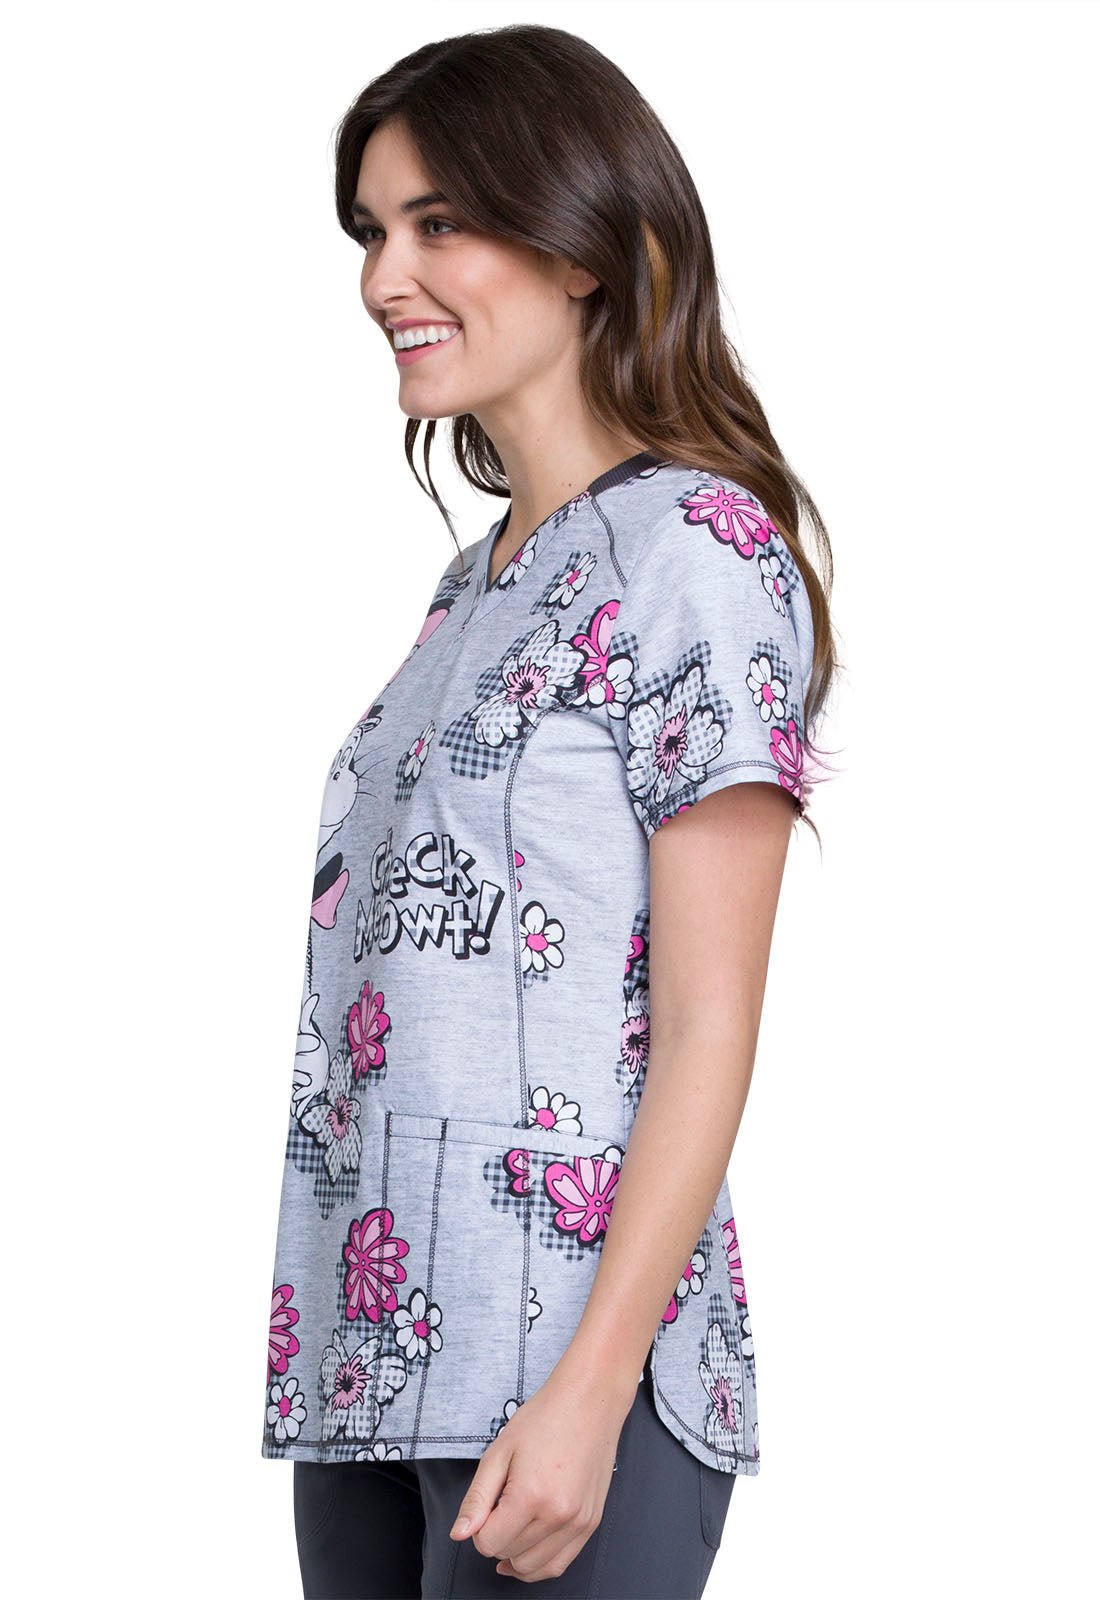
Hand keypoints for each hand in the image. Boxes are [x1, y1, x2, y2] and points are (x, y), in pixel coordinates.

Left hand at [448, 1365, 634, 1582]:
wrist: (589, 1402)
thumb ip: (477, 1498)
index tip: (486, 1505)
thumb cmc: (544, 1419)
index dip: (479, 1527)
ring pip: (533, 1568)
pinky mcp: (591, 1523)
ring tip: (512, 1526)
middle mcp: (558, 1516)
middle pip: (509, 1555)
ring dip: (515, 1554)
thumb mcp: (499, 1451)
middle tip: (502, 1504)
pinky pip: (560, 1565)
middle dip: (497, 1537)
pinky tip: (527, 1548)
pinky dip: (539, 1564)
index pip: (488, 1543)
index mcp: (531, 1496)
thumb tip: (459, 1534)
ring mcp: (579, 1523)